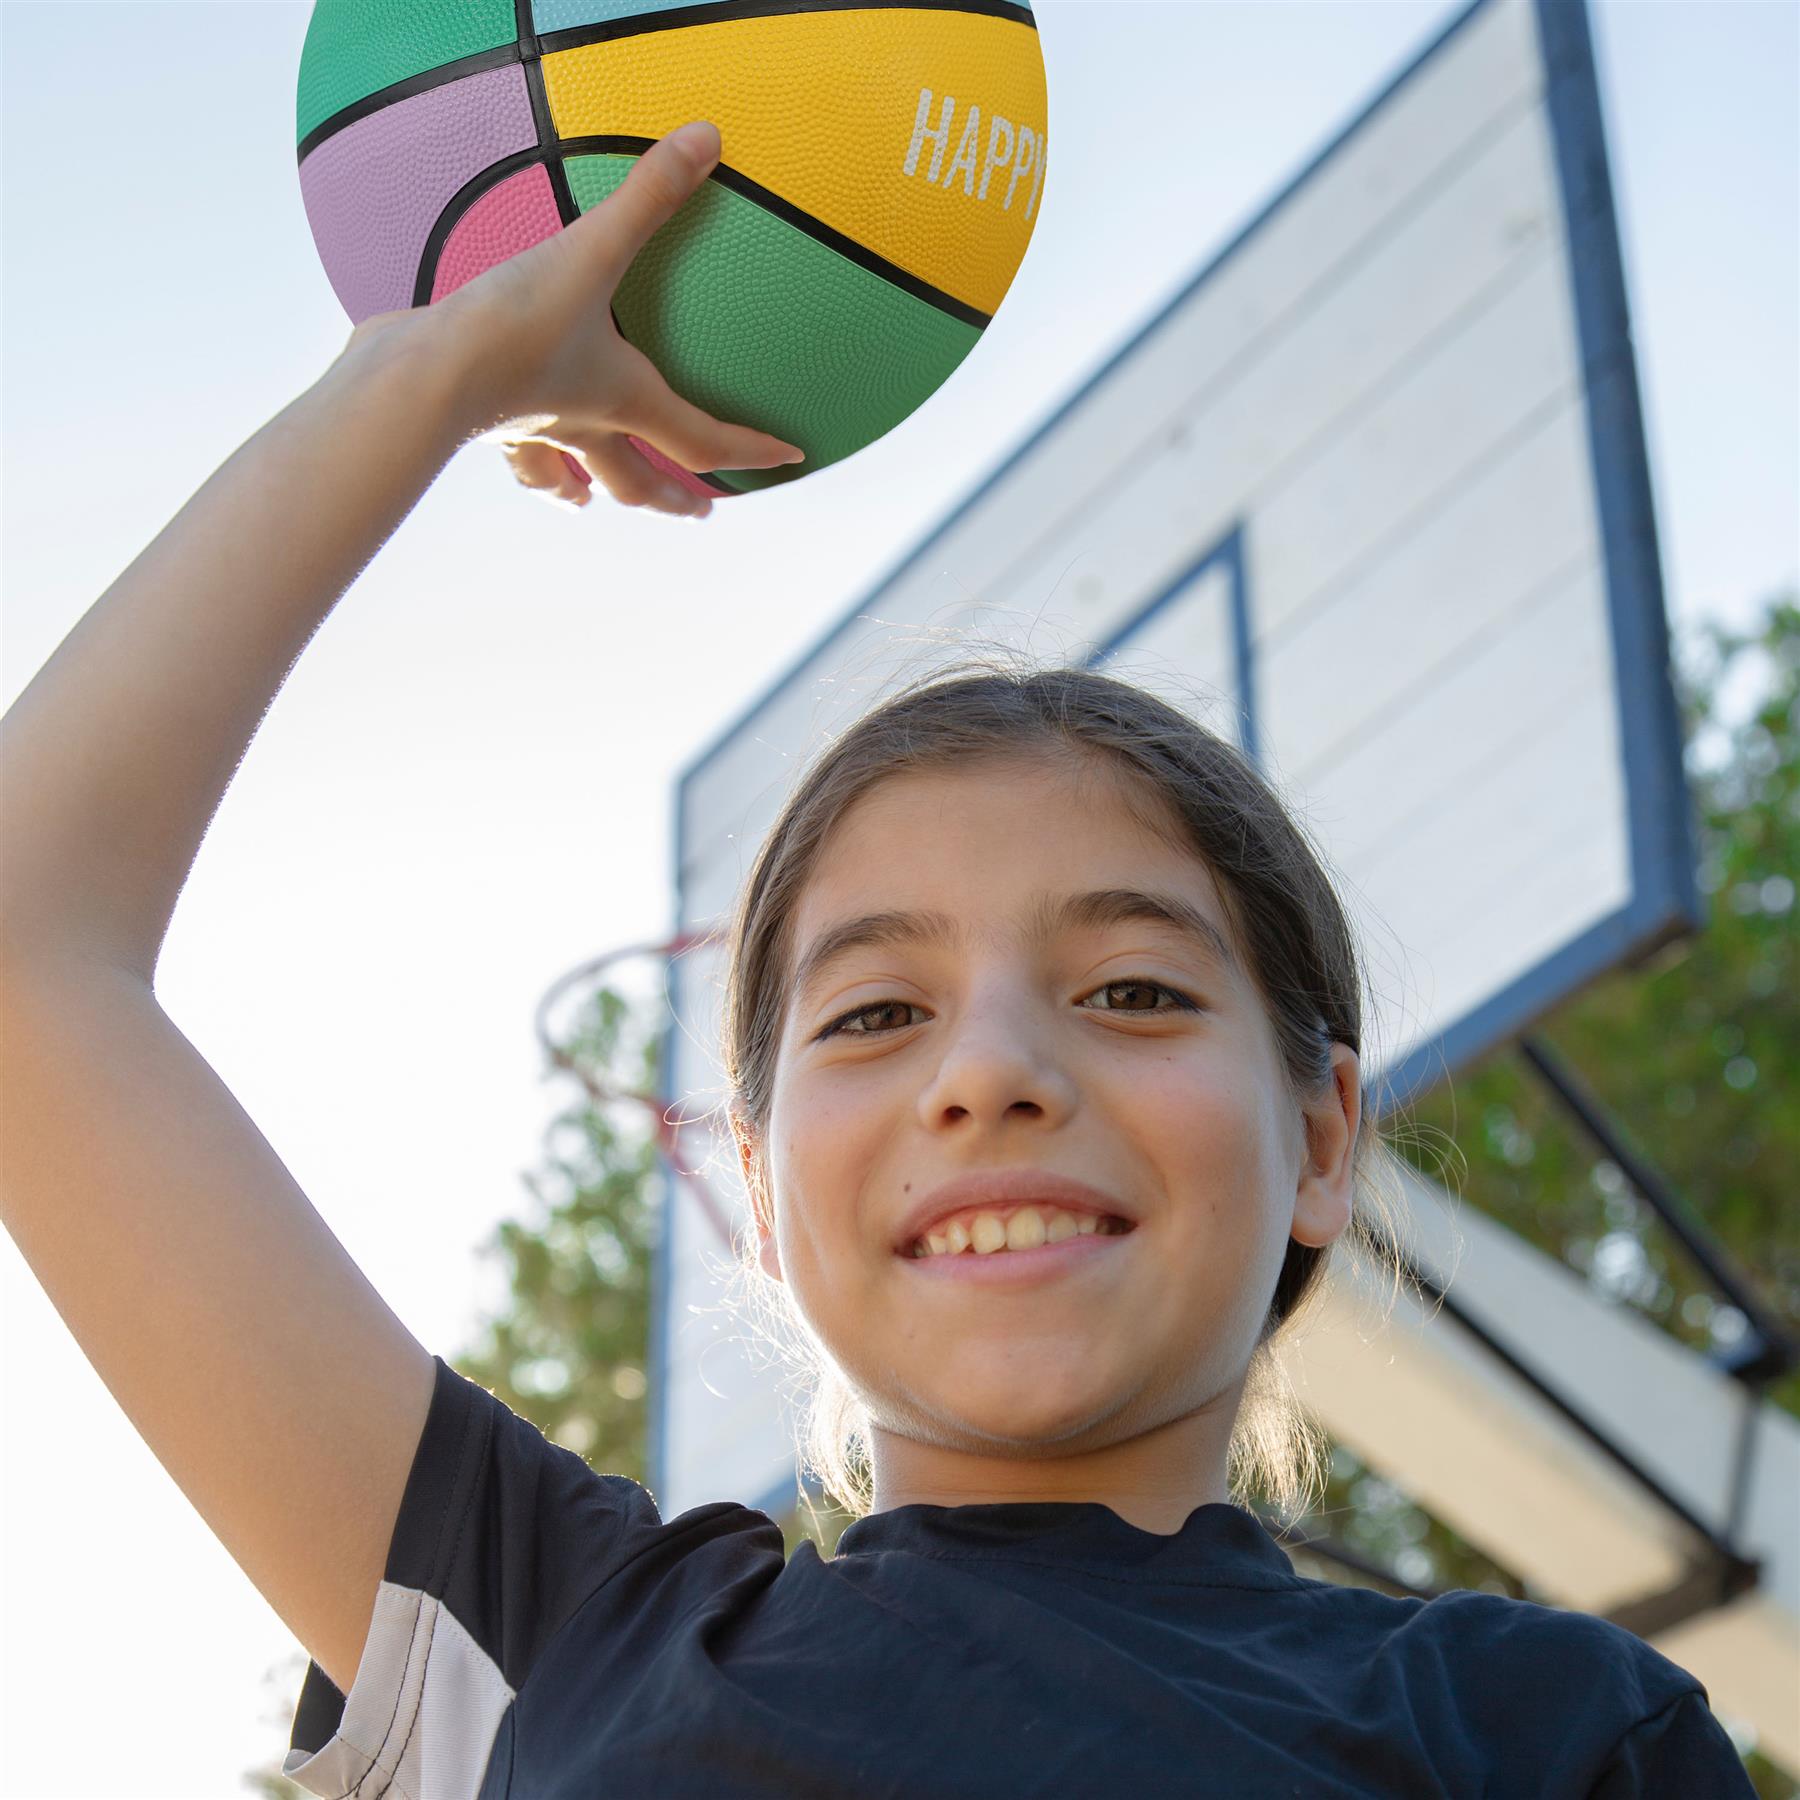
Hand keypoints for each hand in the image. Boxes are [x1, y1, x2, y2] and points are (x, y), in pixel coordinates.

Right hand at [395, 120, 803, 517]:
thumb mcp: (589, 253)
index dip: (748, 449)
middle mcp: (580, 424)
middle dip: (670, 499)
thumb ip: (647, 197)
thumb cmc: (512, 328)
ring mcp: (527, 428)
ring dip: (582, 490)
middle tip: (699, 514)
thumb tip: (708, 138)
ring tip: (587, 503)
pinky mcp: (476, 419)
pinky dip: (517, 455)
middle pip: (636, 480)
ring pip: (565, 475)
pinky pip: (507, 447)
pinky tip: (505, 442)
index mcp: (621, 401)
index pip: (702, 440)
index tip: (786, 459)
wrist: (419, 373)